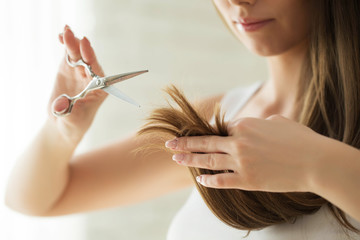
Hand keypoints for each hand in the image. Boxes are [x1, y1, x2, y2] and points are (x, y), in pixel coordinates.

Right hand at [48, 25, 106, 141]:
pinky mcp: (69, 69)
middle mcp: (93, 78)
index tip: (86, 46)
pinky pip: (69, 54)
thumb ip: (66, 112)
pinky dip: (66, 44)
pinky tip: (61, 35)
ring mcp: (81, 72)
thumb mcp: (71, 121)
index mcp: (100, 89)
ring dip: (73, 42)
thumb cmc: (73, 124)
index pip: (98, 72)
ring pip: (79, 54)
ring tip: (66, 31)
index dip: (92, 58)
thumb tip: (59, 104)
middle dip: (82, 48)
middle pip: (88, 60)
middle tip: (73, 35)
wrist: (63, 124)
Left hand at [165, 115, 326, 192]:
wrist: (316, 161)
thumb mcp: (278, 122)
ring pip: (208, 160)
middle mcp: (238, 142)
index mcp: (245, 124)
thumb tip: (250, 125)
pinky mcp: (247, 180)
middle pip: (205, 143)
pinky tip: (200, 180)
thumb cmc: (300, 139)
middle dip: (185, 143)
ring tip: (175, 158)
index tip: (200, 136)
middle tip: (169, 144)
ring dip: (189, 160)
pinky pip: (222, 180)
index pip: (221, 129)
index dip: (211, 133)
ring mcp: (241, 162)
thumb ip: (260, 122)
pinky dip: (209, 180)